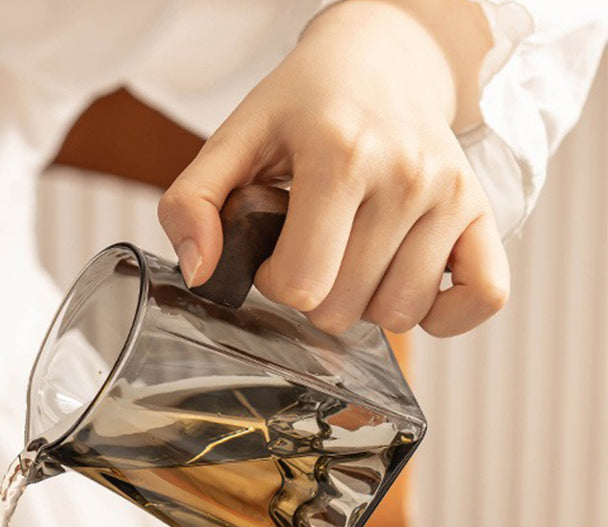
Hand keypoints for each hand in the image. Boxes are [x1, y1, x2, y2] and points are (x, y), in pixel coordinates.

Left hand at [157, 0, 508, 336]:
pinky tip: (409, 280)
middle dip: (315, 293)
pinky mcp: (485, 213)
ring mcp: (452, 195)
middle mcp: (405, 174)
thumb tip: (201, 273)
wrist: (383, 60)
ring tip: (355, 250)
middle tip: (316, 243)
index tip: (277, 244)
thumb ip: (191, 203)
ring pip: (398, 316)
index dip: (273, 280)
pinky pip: (484, 298)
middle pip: (343, 311)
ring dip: (367, 301)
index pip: (298, 285)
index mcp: (339, 154)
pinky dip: (443, 312)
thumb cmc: (303, 109)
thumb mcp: (233, 141)